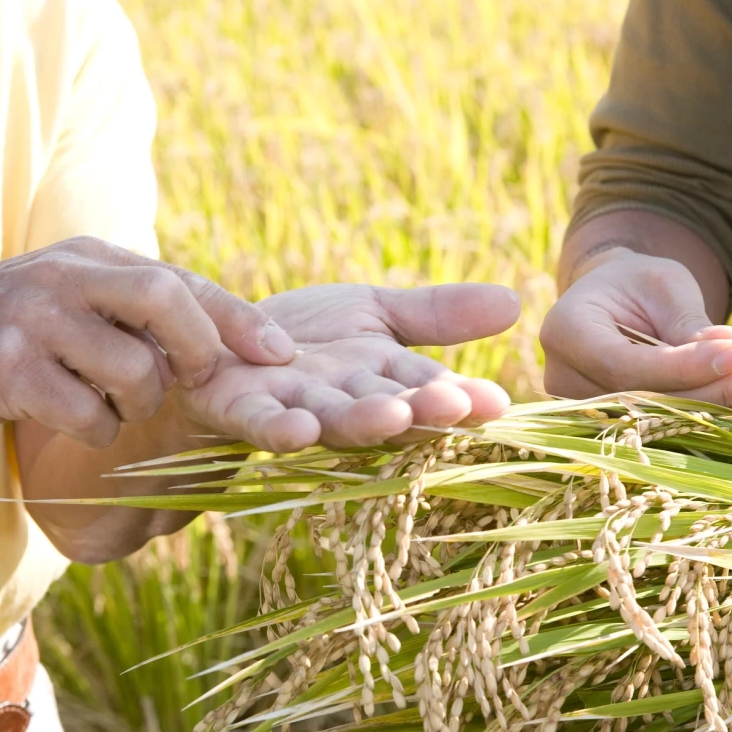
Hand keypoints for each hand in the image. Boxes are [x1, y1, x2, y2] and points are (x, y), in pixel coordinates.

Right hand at [0, 236, 295, 446]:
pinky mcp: (7, 366)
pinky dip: (97, 429)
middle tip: (198, 383)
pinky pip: (88, 414)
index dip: (238, 319)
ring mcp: (34, 318)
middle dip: (199, 351)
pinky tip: (70, 420)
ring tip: (111, 404)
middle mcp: (66, 275)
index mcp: (92, 255)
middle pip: (165, 301)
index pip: (182, 280)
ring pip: (133, 371)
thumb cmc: (9, 325)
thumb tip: (222, 342)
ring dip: (139, 404)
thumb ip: (134, 306)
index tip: (283, 355)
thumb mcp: (72, 295)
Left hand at [176, 283, 520, 451]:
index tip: (497, 404)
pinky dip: (280, 428)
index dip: (461, 400)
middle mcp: (344, 404)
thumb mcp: (374, 312)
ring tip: (392, 414)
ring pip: (332, 421)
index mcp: (382, 382)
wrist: (216, 341)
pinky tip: (300, 429)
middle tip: (455, 407)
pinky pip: (261, 422)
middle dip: (420, 412)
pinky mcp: (240, 408)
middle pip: (388, 411)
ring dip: (361, 421)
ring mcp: (294, 410)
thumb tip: (514, 302)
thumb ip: (436, 314)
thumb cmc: (302, 336)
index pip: (430, 392)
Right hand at [540, 249, 731, 407]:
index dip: (682, 368)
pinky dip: (716, 405)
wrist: (613, 301)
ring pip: (663, 419)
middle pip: (646, 402)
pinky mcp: (613, 426)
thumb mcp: (662, 284)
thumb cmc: (636, 282)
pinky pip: (669, 423)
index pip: (624, 366)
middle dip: (716, 389)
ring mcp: (584, 410)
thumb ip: (688, 324)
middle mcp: (565, 379)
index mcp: (565, 333)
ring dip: (725, 399)